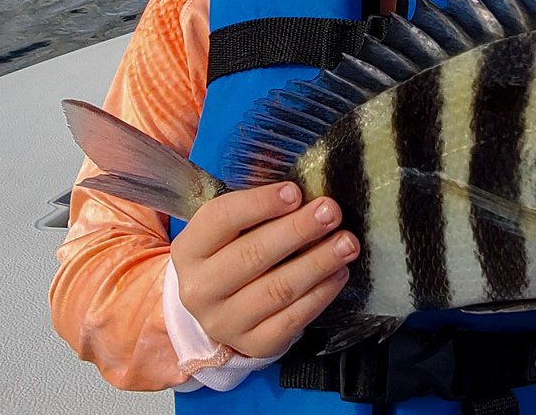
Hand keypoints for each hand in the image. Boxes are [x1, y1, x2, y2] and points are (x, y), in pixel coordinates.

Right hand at [171, 181, 356, 357]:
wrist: (221, 310)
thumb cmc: (230, 255)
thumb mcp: (228, 230)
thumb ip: (255, 209)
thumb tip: (300, 193)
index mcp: (189, 250)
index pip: (221, 220)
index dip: (259, 203)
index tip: (295, 192)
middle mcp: (200, 289)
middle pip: (252, 255)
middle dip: (297, 230)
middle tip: (330, 212)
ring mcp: (225, 322)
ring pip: (277, 289)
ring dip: (317, 263)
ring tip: (346, 243)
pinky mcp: (254, 345)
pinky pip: (292, 320)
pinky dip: (320, 294)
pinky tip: (338, 273)